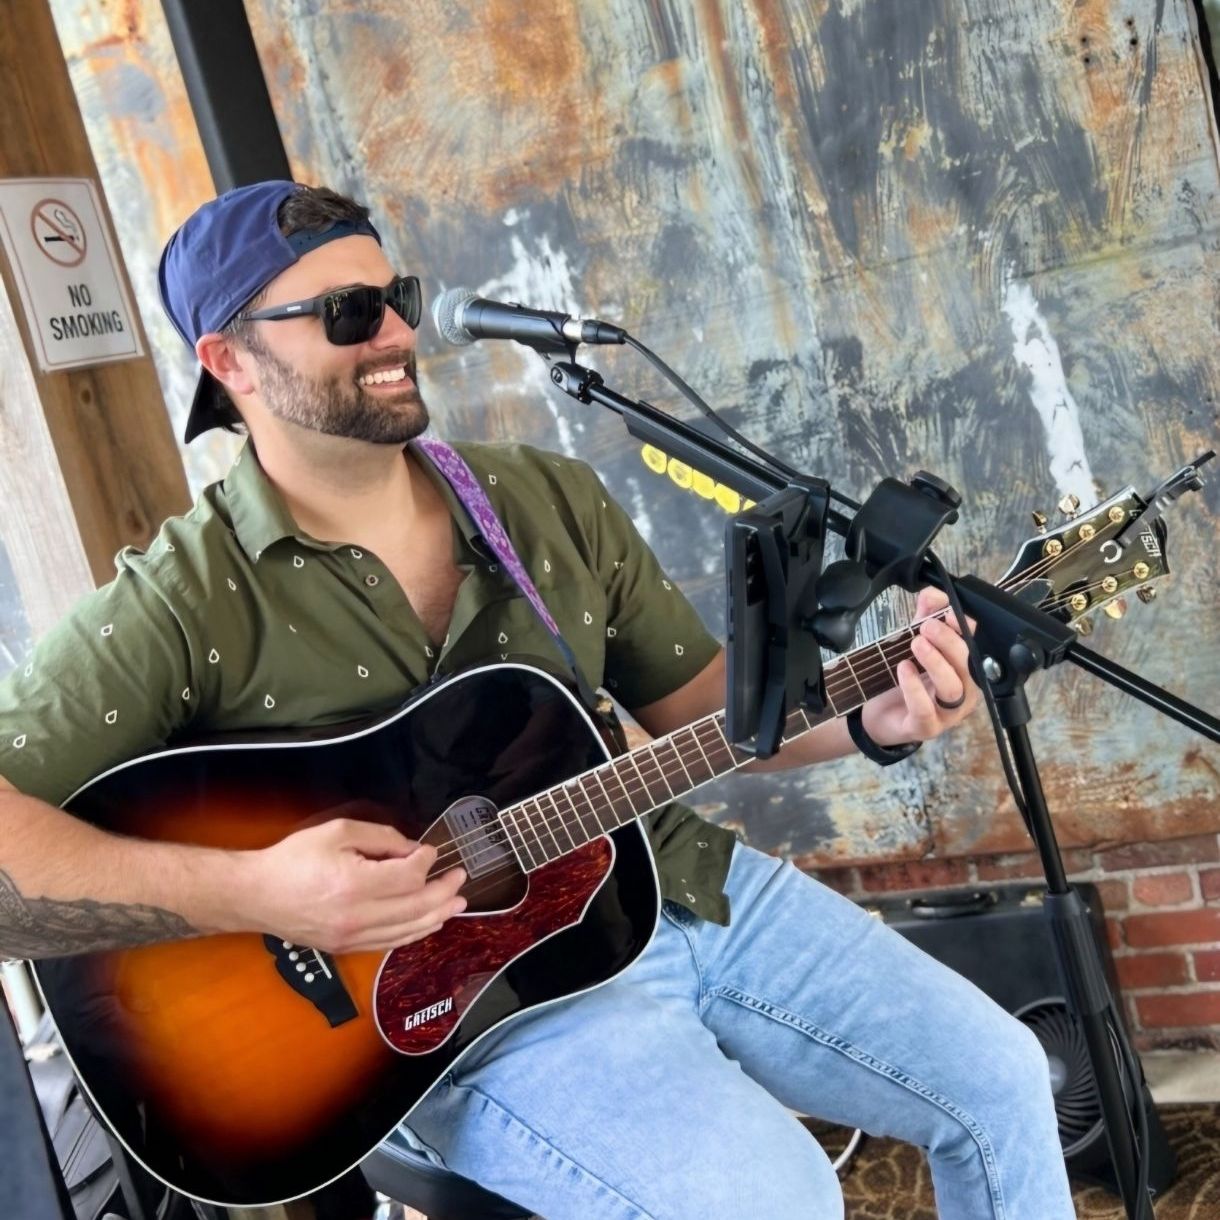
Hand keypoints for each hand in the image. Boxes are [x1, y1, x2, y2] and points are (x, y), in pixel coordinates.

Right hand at [241, 818, 466, 953]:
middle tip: (461, 877)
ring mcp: (352, 937)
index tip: (431, 850)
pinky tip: (429, 923)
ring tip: (457, 904)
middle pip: (416, 907)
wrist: (255, 895)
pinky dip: (414, 933)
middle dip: (444, 891)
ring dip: (437, 916)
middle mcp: (357, 916)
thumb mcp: (337, 831)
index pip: (409, 876)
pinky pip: (390, 944)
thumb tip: (411, 850)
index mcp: (354, 884)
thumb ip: (380, 837)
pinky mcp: (347, 948)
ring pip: (408, 931)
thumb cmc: (293, 859)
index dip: (426, 862)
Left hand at [860, 587, 979, 746]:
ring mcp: (947, 712)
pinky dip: (914, 687)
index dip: (963, 626)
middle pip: (967, 664)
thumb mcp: (912, 642)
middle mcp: (963, 691)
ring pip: (952, 687)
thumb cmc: (905, 679)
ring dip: (935, 662)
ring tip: (916, 644)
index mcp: (964, 668)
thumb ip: (924, 617)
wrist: (879, 715)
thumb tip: (933, 593)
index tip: (948, 611)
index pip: (973, 643)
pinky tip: (904, 669)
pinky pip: (926, 709)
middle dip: (949, 641)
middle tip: (926, 627)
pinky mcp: (926, 727)